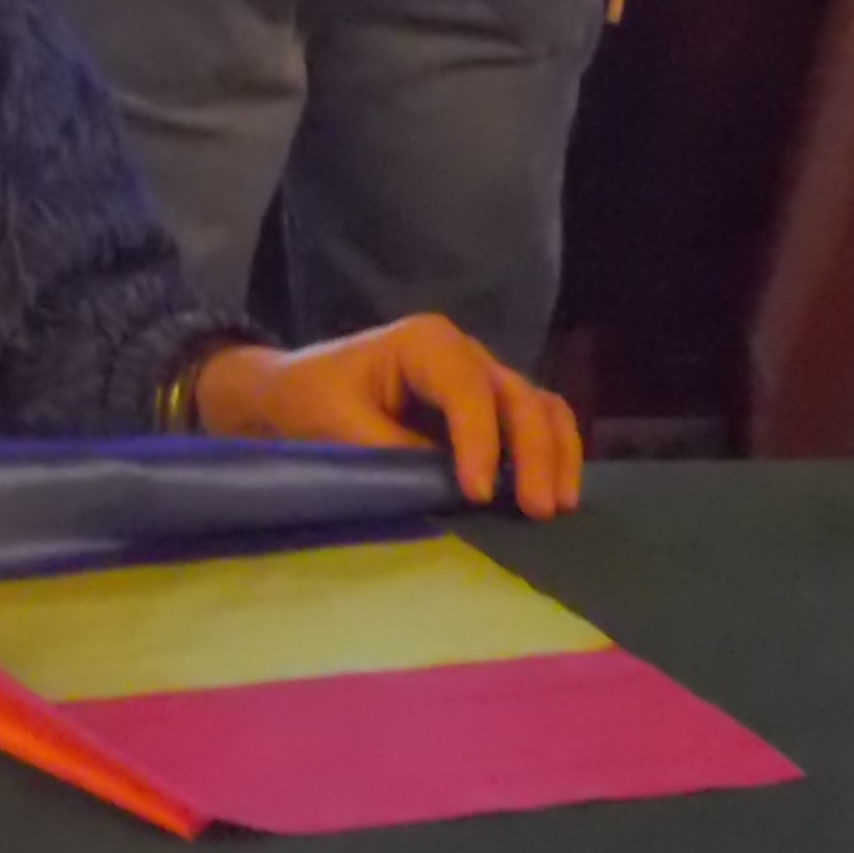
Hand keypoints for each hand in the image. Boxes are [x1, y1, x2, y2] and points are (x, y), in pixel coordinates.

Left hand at [194, 319, 587, 518]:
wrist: (296, 392)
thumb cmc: (311, 399)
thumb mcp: (337, 423)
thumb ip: (391, 451)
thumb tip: (445, 487)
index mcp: (425, 342)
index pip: (467, 388)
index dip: (480, 440)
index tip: (478, 493)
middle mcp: (464, 353)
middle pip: (518, 396)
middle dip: (533, 453)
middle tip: (536, 509)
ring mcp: (482, 378)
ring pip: (540, 407)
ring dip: (556, 455)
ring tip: (556, 506)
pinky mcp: (489, 408)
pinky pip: (537, 422)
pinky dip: (552, 454)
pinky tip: (555, 492)